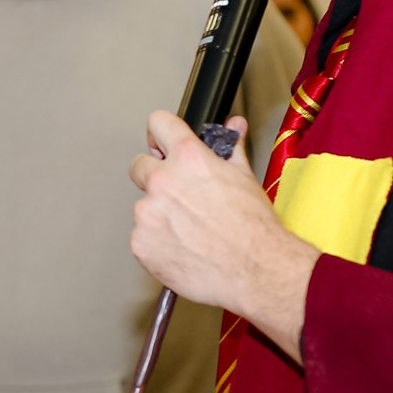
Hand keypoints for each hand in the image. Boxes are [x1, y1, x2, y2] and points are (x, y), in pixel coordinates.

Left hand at [128, 112, 318, 352]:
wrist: (254, 269)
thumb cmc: (253, 227)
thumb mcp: (245, 178)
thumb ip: (231, 147)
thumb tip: (234, 127)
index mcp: (188, 158)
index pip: (158, 124)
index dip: (161, 133)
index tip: (161, 143)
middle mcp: (162, 182)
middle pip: (139, 166)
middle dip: (155, 176)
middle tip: (179, 197)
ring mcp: (147, 214)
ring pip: (143, 207)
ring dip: (159, 215)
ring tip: (190, 231)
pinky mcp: (141, 244)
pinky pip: (142, 237)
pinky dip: (157, 243)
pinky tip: (183, 248)